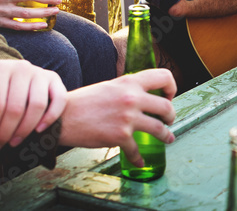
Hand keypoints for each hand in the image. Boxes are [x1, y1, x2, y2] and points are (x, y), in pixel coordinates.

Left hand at [0, 59, 66, 154]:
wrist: (11, 75)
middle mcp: (21, 67)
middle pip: (16, 108)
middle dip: (5, 133)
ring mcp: (39, 72)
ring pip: (37, 106)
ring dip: (26, 129)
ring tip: (14, 142)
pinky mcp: (54, 79)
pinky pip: (59, 99)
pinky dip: (51, 117)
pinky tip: (38, 131)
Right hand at [59, 69, 176, 165]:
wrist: (64, 117)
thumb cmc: (84, 102)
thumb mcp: (109, 86)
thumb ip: (127, 89)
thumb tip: (142, 96)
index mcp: (129, 82)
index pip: (163, 76)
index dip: (172, 87)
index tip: (169, 96)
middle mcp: (131, 98)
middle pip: (166, 106)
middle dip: (171, 116)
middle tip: (169, 120)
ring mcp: (127, 118)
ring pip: (159, 128)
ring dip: (166, 136)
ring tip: (168, 138)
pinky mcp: (121, 136)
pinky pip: (137, 151)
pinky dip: (139, 159)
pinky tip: (140, 161)